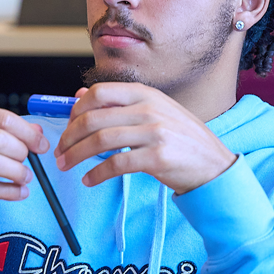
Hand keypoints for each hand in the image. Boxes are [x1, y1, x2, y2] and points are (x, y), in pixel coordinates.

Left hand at [54, 83, 235, 194]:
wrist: (214, 164)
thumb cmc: (181, 139)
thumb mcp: (153, 111)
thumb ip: (118, 103)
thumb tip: (79, 95)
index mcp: (145, 94)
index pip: (99, 93)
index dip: (76, 110)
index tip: (67, 127)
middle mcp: (149, 109)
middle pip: (94, 119)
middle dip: (69, 136)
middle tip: (59, 151)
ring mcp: (155, 132)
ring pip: (100, 141)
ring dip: (76, 155)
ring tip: (66, 166)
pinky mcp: (158, 157)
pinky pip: (116, 165)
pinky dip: (96, 174)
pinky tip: (88, 179)